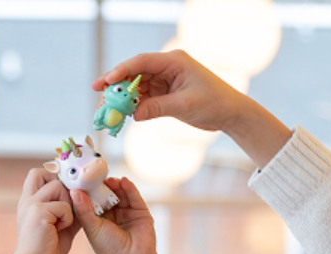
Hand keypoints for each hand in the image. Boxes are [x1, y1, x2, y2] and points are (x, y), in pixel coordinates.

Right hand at [14, 169, 77, 253]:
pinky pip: (64, 206)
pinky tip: (60, 230)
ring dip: (67, 204)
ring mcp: (32, 203)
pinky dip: (68, 219)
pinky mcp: (39, 210)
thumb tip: (84, 202)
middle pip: (45, 173)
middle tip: (67, 207)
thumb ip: (69, 212)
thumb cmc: (47, 249)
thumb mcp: (60, 226)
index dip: (53, 178)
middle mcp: (28, 198)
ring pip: (58, 186)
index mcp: (30, 201)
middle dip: (61, 186)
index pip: (38, 175)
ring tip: (63, 222)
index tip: (65, 193)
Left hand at [70, 176, 156, 253]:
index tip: (82, 177)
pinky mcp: (141, 213)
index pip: (94, 199)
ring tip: (109, 179)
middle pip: (108, 194)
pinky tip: (123, 181)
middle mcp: (114, 215)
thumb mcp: (92, 227)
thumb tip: (74, 191)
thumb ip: (83, 209)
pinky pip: (135, 197)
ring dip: (115, 185)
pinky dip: (129, 188)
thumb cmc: (109, 249)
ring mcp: (128, 213)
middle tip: (96, 174)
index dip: (89, 189)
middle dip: (102, 184)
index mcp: (100, 219)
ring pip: (121, 193)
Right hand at [92, 50, 242, 135]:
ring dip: (125, 97)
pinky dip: (136, 105)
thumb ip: (158, 108)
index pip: (142, 62)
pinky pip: (147, 98)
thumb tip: (134, 114)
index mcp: (174, 61)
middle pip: (136, 73)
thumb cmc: (214, 103)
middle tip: (98, 94)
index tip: (106, 81)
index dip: (122, 71)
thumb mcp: (185, 105)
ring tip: (108, 108)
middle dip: (118, 84)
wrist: (231, 114)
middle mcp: (168, 67)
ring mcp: (167, 80)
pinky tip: (124, 114)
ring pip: (139, 86)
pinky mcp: (168, 93)